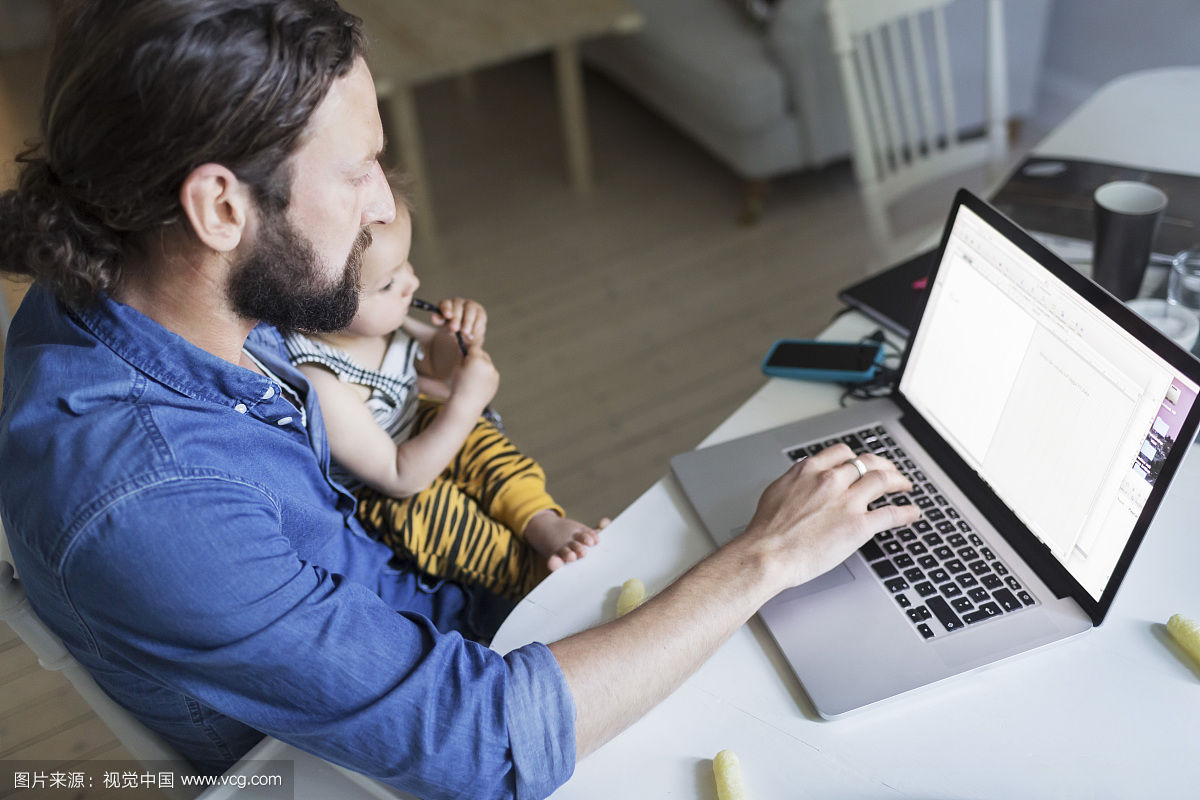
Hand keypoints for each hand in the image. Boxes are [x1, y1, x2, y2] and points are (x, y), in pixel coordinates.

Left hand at [433, 297, 486, 345]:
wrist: (466, 336)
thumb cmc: (452, 328)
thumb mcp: (444, 326)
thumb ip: (439, 321)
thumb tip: (433, 317)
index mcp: (447, 304)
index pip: (445, 303)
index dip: (446, 308)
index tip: (447, 316)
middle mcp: (459, 302)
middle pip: (458, 306)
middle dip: (456, 318)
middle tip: (454, 328)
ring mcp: (471, 306)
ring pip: (470, 311)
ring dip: (467, 322)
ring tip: (465, 333)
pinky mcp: (480, 312)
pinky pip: (479, 317)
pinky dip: (475, 326)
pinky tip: (472, 334)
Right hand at [448, 341, 498, 413]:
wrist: (466, 404)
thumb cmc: (458, 386)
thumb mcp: (457, 368)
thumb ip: (461, 356)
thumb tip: (462, 347)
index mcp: (477, 360)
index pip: (474, 347)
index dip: (468, 348)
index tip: (465, 349)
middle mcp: (488, 365)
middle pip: (483, 354)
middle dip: (476, 356)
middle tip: (468, 363)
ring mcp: (494, 373)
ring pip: (487, 364)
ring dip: (481, 365)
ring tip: (472, 376)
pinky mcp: (496, 381)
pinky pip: (491, 373)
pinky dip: (486, 374)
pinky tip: (477, 382)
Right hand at [740, 443, 919, 592]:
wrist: (767, 553)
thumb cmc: (766, 532)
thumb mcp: (777, 493)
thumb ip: (796, 484)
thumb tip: (801, 486)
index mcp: (809, 471)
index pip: (842, 453)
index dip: (856, 457)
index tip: (862, 462)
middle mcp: (830, 480)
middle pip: (867, 463)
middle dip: (883, 465)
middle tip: (890, 471)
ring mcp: (847, 501)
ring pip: (883, 480)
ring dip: (899, 481)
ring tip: (905, 486)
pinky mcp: (859, 525)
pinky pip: (891, 513)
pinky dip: (906, 512)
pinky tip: (912, 512)